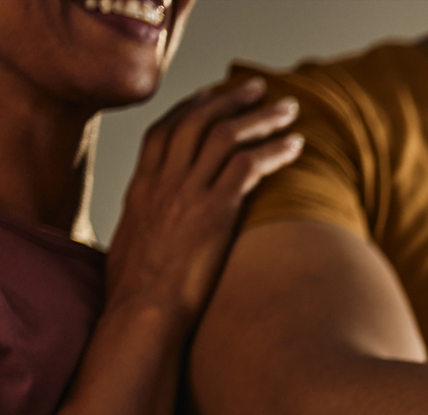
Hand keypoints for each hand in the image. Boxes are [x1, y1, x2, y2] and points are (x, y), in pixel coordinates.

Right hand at [106, 76, 303, 324]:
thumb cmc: (137, 299)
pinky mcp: (213, 212)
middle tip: (256, 87)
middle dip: (228, 99)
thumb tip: (152, 240)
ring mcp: (186, 194)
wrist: (141, 315)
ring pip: (225, 136)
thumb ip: (145, 234)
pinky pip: (247, 166)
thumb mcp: (131, 253)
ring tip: (288, 108)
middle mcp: (161, 183)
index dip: (189, 110)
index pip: (163, 132)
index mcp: (141, 190)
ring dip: (260, 117)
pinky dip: (273, 150)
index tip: (210, 96)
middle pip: (196, 121)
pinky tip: (296, 145)